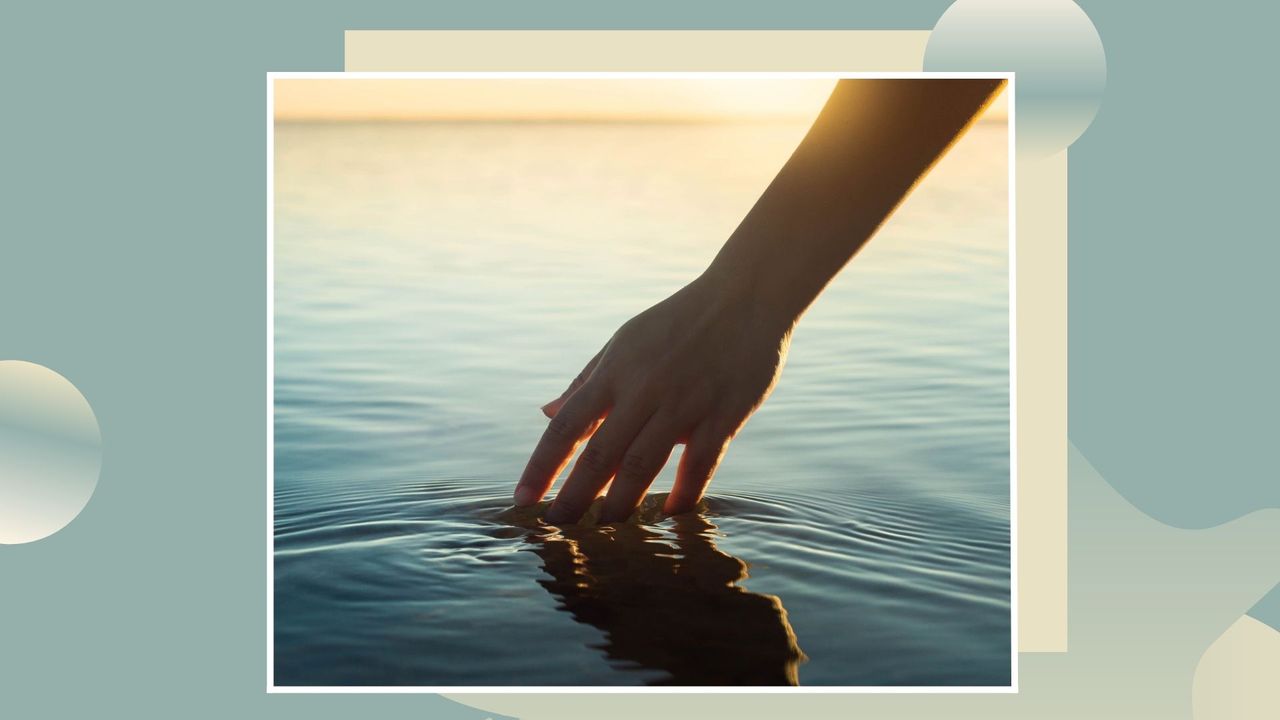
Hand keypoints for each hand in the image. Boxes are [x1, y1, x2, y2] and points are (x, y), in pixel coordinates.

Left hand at [514, 272, 793, 523]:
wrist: (745, 297)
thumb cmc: (678, 321)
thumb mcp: (624, 341)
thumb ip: (586, 381)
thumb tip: (546, 413)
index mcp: (615, 371)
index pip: (567, 426)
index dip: (541, 466)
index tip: (521, 500)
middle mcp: (644, 389)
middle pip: (600, 454)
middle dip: (574, 497)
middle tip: (555, 529)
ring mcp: (685, 403)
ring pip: (644, 464)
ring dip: (621, 503)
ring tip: (605, 530)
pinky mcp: (724, 414)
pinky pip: (701, 463)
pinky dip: (684, 493)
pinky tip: (667, 515)